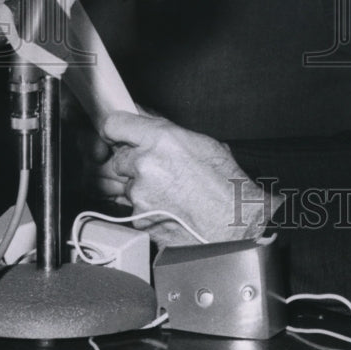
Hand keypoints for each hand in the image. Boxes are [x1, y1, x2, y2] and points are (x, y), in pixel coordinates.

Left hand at [100, 111, 276, 246]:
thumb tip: (146, 123)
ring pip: (128, 186)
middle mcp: (145, 165)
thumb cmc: (227, 186)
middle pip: (119, 158)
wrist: (235, 226)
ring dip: (142, 188)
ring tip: (172, 194)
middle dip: (134, 163)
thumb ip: (167, 133)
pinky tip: (171, 210)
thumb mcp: (204, 144)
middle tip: (159, 170)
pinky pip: (135, 210)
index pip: (115, 125)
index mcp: (162, 140)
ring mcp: (139, 195)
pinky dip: (148, 209)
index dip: (117, 130)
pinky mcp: (138, 220)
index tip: (120, 134)